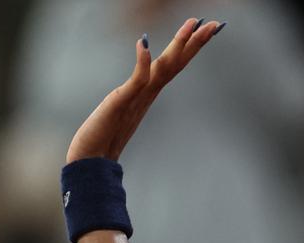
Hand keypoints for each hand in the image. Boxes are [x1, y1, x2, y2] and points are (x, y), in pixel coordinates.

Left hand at [66, 17, 224, 164]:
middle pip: (174, 65)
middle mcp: (145, 95)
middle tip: (215, 23)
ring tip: (192, 25)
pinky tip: (143, 43)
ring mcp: (135, 99)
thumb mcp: (120, 107)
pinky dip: (142, 62)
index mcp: (147, 94)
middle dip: (194, 43)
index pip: (173, 66)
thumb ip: (131, 91)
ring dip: (178, 46)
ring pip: (162, 68)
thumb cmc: (101, 135)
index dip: (190, 48)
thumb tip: (139, 80)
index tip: (206, 29)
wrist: (89, 159)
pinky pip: (135, 80)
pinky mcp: (120, 102)